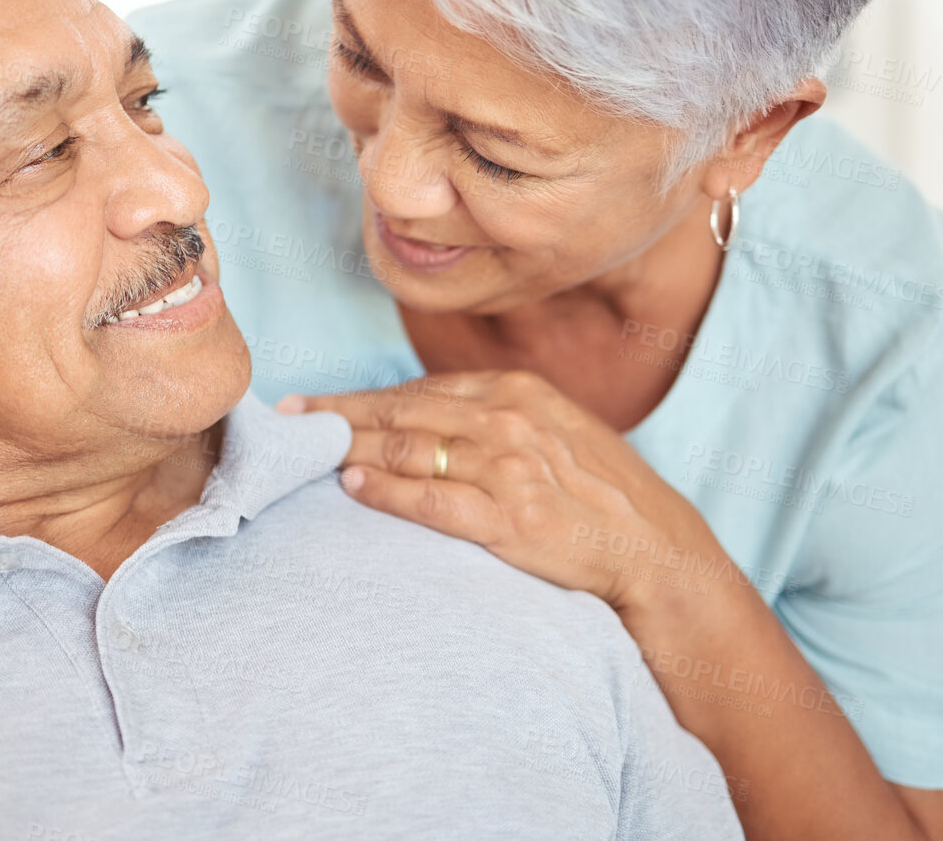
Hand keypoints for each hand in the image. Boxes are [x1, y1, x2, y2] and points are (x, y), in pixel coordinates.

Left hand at [284, 371, 726, 616]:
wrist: (656, 550)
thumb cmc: (600, 494)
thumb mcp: (554, 431)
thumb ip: (494, 417)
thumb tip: (423, 416)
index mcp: (518, 391)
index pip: (420, 391)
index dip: (360, 398)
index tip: (314, 404)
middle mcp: (509, 419)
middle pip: (401, 413)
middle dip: (336, 416)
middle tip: (287, 420)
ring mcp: (509, 468)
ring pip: (407, 450)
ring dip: (347, 449)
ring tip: (303, 452)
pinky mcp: (510, 519)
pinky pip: (431, 501)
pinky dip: (385, 491)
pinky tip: (350, 487)